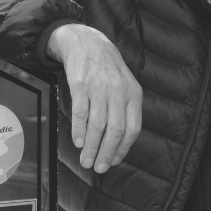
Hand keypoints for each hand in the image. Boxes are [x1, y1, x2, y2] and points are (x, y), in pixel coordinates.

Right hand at [47, 23, 142, 172]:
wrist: (87, 42)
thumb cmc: (107, 69)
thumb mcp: (125, 85)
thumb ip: (124, 110)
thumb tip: (119, 143)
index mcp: (133, 94)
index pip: (132, 128)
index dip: (123, 148)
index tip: (114, 161)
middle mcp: (118, 91)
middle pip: (115, 129)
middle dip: (107, 152)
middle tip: (99, 167)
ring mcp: (99, 87)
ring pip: (97, 124)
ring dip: (91, 146)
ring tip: (86, 160)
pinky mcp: (81, 84)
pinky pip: (80, 112)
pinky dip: (79, 130)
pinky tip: (77, 142)